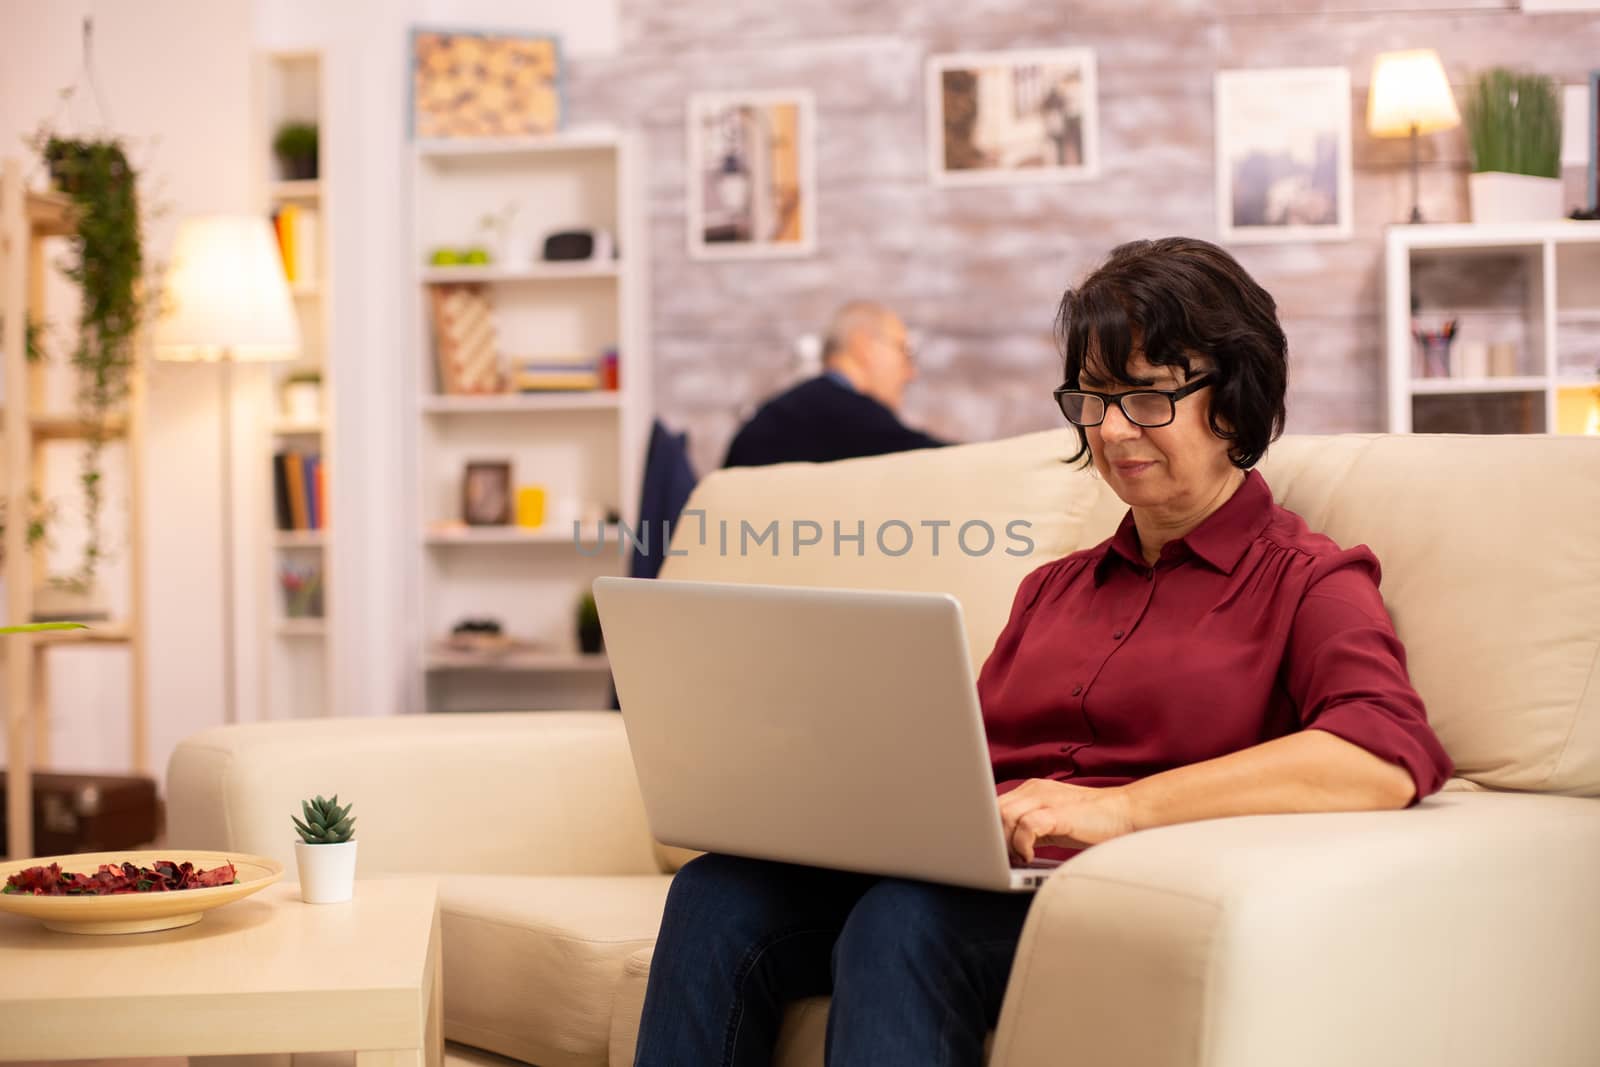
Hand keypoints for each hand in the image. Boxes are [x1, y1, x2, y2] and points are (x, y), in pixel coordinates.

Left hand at [997, 779, 1135, 863]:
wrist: (1125, 814)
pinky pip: (1027, 825)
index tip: (992, 850)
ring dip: (1006, 842)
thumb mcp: (1052, 822)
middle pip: (994, 810)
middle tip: (1003, 858)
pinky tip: (1030, 856)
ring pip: (1005, 816)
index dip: (988, 829)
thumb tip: (1003, 848)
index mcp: (1031, 790)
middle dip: (993, 837)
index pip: (994, 806)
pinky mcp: (1058, 813)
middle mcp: (1035, 790)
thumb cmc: (1091, 822)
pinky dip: (1022, 844)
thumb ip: (1029, 828)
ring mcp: (1046, 798)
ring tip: (1018, 858)